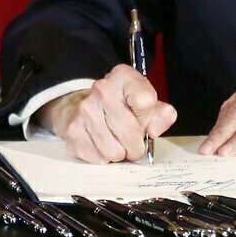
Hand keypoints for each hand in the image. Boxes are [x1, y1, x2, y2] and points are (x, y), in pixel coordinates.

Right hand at [43, 64, 177, 163]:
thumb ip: (162, 115)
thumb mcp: (148, 104)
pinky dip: (104, 158)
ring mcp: (85, 110)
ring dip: (120, 153)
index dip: (148, 118)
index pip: (145, 101)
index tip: (144, 120)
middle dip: (136, 145)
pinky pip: (99, 159)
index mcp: (124, 77)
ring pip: (115, 151)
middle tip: (133, 142)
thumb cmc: (123, 107)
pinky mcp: (73, 131)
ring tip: (117, 143)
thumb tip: (154, 130)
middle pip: (131, 131)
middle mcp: (102, 89)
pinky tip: (102, 145)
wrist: (87, 108)